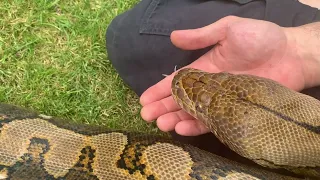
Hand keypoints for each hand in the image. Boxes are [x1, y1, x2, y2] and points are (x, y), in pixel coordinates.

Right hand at [139, 16, 308, 135]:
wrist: (292, 54)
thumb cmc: (261, 38)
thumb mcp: (228, 29)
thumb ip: (201, 36)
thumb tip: (173, 37)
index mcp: (204, 68)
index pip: (177, 81)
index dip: (159, 89)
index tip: (144, 99)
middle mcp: (209, 86)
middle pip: (180, 99)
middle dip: (162, 107)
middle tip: (146, 116)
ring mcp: (221, 100)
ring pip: (193, 112)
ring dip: (175, 118)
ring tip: (160, 124)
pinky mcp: (235, 111)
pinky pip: (213, 121)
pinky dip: (197, 125)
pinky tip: (183, 128)